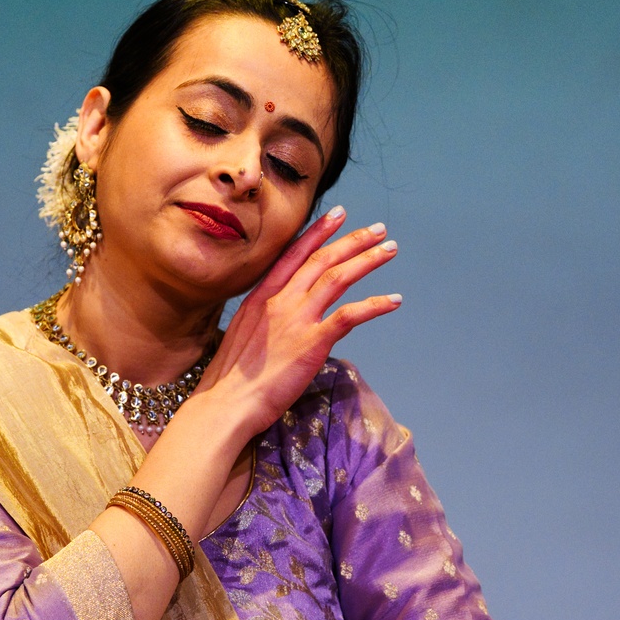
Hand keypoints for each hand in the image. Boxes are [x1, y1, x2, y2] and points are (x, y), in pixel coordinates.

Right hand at [192, 206, 400, 439]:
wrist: (226, 403)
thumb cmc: (231, 379)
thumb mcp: (245, 334)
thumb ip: (267, 318)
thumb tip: (284, 316)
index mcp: (261, 297)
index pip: (294, 254)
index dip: (319, 232)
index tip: (338, 215)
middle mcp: (280, 301)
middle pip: (321, 260)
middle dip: (352, 240)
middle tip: (377, 229)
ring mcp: (296, 319)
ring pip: (337, 277)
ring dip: (367, 260)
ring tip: (388, 250)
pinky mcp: (312, 343)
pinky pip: (350, 315)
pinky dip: (375, 305)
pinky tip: (394, 300)